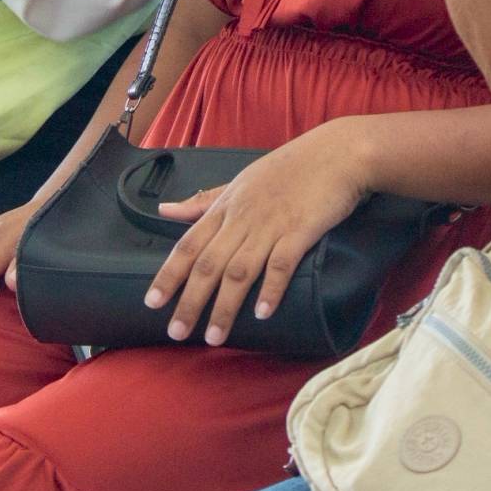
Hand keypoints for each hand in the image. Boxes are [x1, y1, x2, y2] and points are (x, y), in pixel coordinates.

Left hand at [142, 125, 369, 346]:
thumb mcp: (241, 180)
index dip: (169, 274)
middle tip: (176, 332)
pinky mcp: (301, 230)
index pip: (189, 244)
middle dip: (190, 300)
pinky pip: (282, 263)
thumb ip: (204, 201)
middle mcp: (243, 217)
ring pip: (240, 270)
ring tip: (213, 337)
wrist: (338, 153)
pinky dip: (270, 289)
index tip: (152, 302)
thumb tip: (164, 210)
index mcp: (226, 206)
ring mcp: (272, 224)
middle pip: (209, 263)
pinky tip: (262, 313)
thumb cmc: (289, 168)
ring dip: (225, 306)